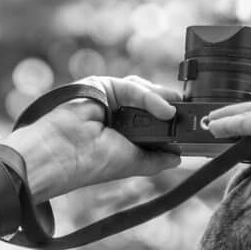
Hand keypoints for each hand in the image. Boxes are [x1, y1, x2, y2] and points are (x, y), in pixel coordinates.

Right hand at [3, 75, 182, 200]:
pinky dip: (150, 97)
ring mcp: (107, 98)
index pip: (151, 120)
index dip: (171, 121)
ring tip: (173, 115)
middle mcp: (115, 114)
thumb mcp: (132, 163)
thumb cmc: (87, 164)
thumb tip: (179, 157)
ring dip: (161, 100)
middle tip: (189, 117)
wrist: (59, 155)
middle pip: (150, 101)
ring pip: (142, 91)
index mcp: (121, 134)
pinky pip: (130, 87)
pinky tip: (164, 109)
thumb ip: (155, 159)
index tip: (192, 125)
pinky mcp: (100, 84)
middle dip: (170, 107)